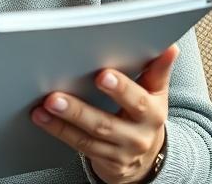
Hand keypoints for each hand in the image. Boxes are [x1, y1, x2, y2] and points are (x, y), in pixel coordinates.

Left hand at [31, 45, 176, 183]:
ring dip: (62, 123)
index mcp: (152, 113)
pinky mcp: (106, 163)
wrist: (147, 157)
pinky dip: (59, 131)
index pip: (137, 101)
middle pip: (105, 123)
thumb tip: (170, 47)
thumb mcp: (155, 93)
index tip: (102, 75)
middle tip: (55, 97)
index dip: (121, 89)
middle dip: (79, 111)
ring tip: (43, 106)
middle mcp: (138, 136)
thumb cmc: (144, 115)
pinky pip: (80, 147)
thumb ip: (157, 70)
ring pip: (88, 138)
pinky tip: (41, 118)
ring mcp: (120, 152)